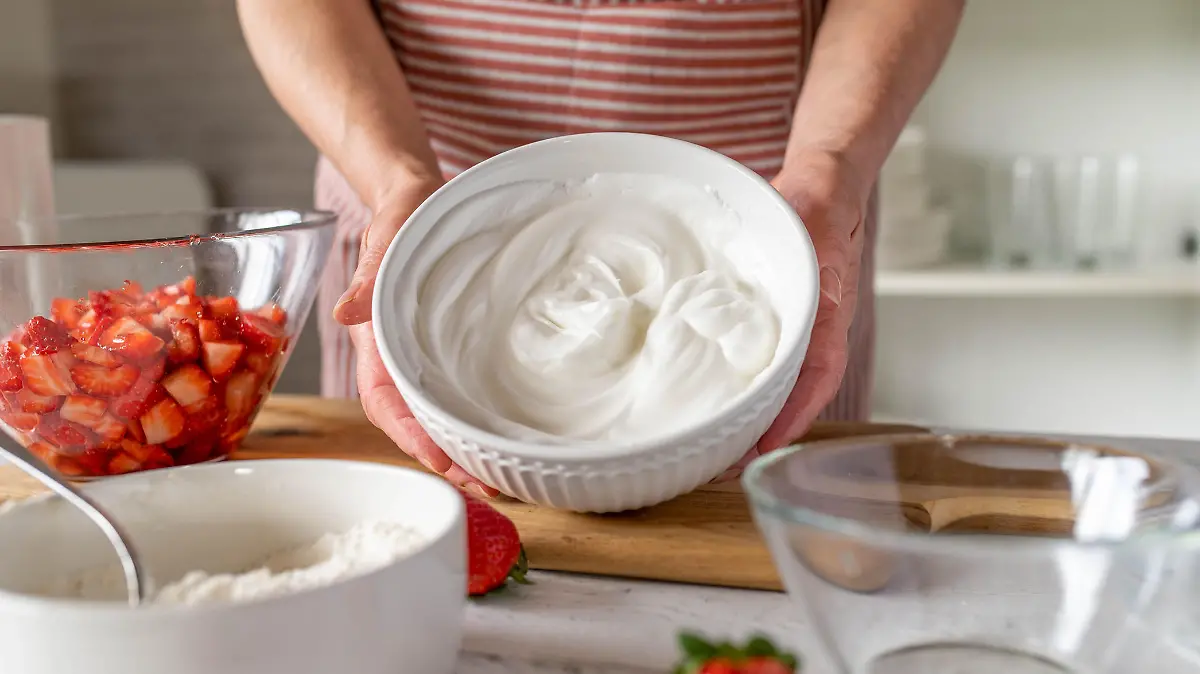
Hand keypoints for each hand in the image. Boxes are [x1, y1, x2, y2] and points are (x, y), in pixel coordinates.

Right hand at [333, 175, 499, 496]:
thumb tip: (347, 311)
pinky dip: (473, 421)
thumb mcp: (383, 238)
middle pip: (413, 421)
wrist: (418, 201)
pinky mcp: (451, 350)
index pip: (384, 400)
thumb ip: (367, 275)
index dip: (409, 433)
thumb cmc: (399, 219)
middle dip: (443, 457)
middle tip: (486, 483)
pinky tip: (500, 438)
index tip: (438, 459)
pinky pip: (458, 393)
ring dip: (461, 447)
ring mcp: (425, 357)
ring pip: (436, 414)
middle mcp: (398, 357)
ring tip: (499, 476)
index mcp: (376, 340)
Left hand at [712, 150, 868, 481]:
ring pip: (777, 389)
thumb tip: (798, 209)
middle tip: (727, 465)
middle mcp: (813, 332)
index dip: (795, 411)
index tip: (767, 442)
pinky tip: (715, 412)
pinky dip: (742, 397)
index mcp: (828, 311)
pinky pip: (757, 370)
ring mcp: (793, 335)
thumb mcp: (810, 209)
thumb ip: (803, 217)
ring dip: (751, 422)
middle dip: (764, 433)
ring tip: (715, 454)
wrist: (821, 195)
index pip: (820, 371)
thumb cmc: (818, 205)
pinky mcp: (767, 330)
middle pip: (796, 395)